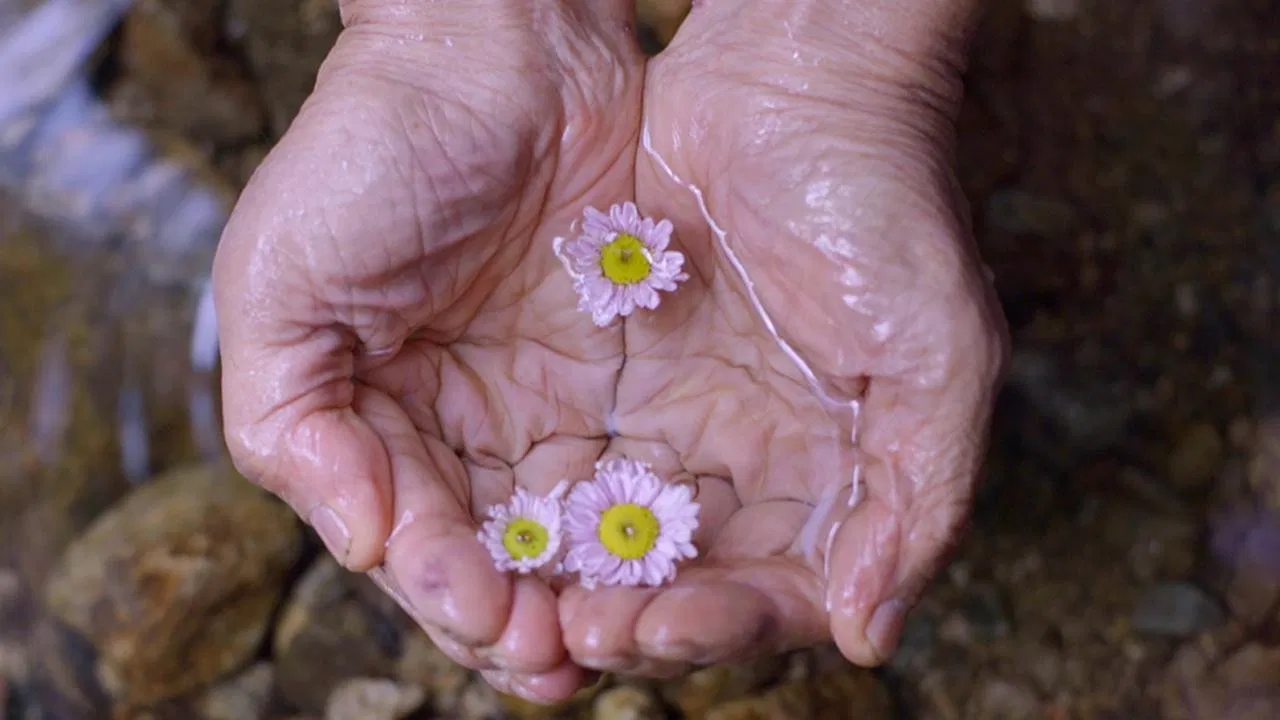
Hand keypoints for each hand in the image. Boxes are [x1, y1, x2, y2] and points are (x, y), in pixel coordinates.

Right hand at [212, 0, 644, 701]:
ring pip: (574, 533)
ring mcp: (556, 404)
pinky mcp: (633, 373)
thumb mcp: (282, 285)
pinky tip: (670, 562)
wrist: (500, 48)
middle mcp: (471, 428)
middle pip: (498, 559)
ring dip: (592, 595)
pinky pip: (642, 466)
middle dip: (523, 622)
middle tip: (560, 663)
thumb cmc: (371, 155)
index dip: (446, 596)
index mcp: (379, 424)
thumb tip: (361, 544)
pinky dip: (650, 524)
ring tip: (617, 640)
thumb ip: (292, 425)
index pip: (414, 543)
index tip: (486, 622)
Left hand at [556, 0, 1007, 674]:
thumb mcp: (939, 351)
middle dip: (627, 621)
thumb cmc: (886, 208)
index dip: (716, 627)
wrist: (793, 81)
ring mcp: (674, 421)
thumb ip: (919, 493)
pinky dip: (533, 501)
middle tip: (570, 634)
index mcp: (828, 479)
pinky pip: (562, 458)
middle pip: (682, 583)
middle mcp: (747, 466)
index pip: (772, 595)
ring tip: (515, 603)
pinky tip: (494, 525)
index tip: (654, 626)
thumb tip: (870, 631)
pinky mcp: (607, 373)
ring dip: (567, 581)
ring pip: (612, 538)